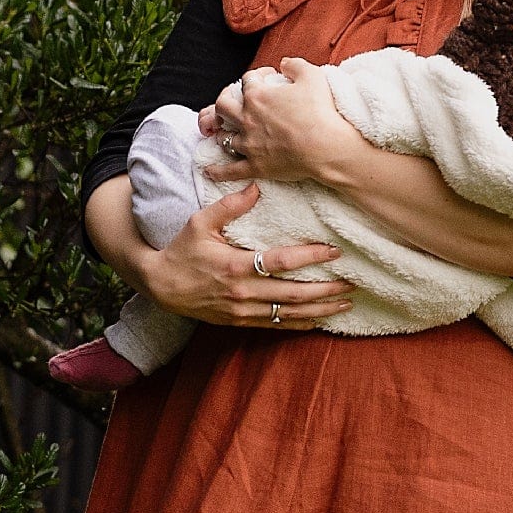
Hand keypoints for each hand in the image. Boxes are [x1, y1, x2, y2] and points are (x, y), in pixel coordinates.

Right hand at [137, 186, 351, 329]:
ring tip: (345, 303)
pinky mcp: (240, 322)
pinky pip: (276, 326)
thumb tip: (256, 187)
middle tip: (351, 282)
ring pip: (289, 314)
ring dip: (320, 310)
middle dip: (325, 289)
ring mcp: (243, 311)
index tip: (335, 252)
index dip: (311, 257)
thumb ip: (229, 205)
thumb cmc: (181, 250)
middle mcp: (242, 292)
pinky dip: (301, 325)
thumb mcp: (199, 222)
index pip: (281, 262)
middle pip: (293, 294)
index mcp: (235, 265)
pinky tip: (320, 321)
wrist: (161, 286)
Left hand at [204, 58, 363, 186]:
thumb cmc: (321, 111)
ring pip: (225, 137)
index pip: (247, 80)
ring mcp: (249, 144)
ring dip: (224, 133)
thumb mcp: (312, 76)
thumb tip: (285, 63)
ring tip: (227, 132)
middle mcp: (247, 118)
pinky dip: (218, 171)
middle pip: (223, 106)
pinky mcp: (256, 166)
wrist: (327, 147)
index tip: (267, 77)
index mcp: (257, 96)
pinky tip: (209, 171)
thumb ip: (295, 65)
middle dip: (225, 100)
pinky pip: (230, 170)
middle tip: (234, 100)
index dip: (257, 75)